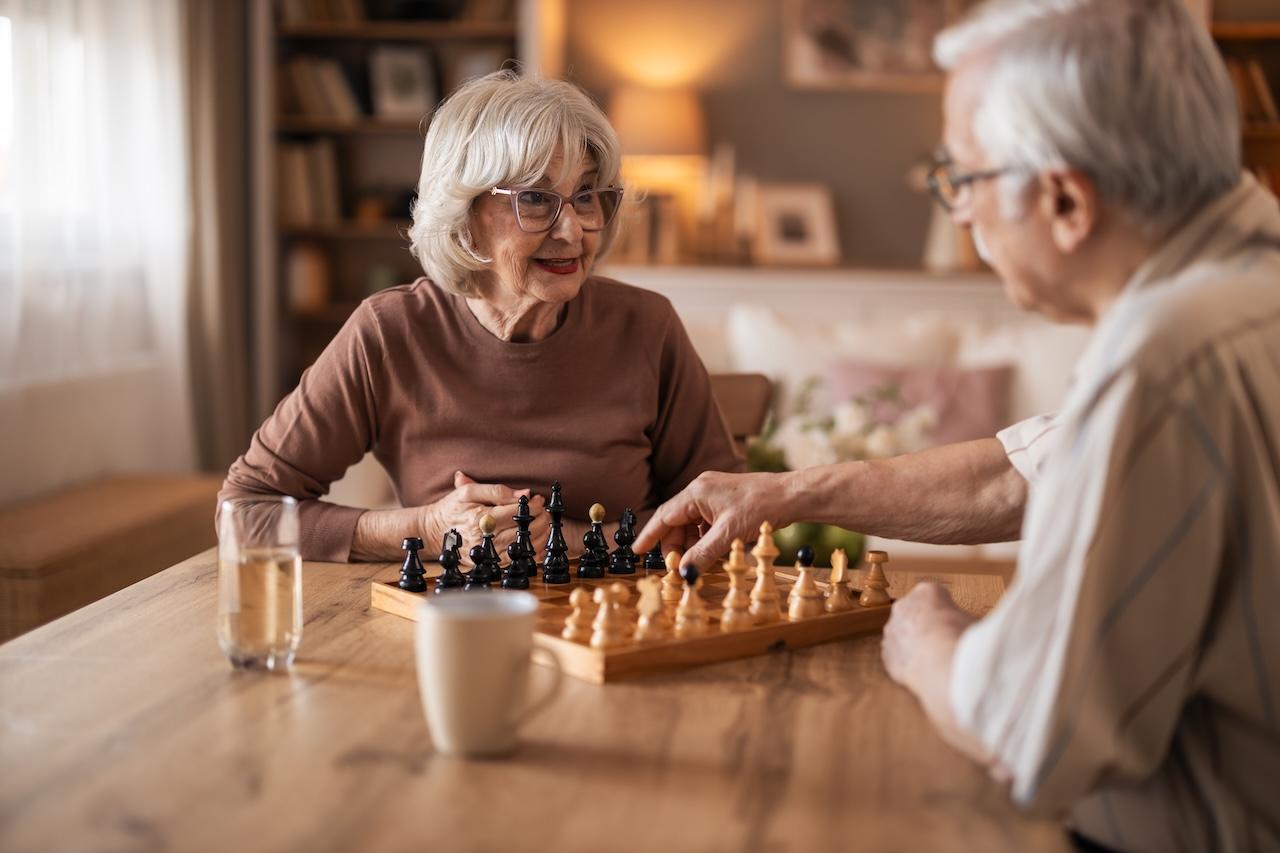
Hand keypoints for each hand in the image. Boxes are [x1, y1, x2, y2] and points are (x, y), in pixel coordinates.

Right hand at [423, 471, 547, 560]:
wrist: (434, 531)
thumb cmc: (452, 508)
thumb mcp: (467, 491)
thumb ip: (496, 490)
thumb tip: (523, 493)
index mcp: (478, 518)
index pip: (513, 513)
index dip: (531, 506)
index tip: (538, 500)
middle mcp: (482, 539)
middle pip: (519, 531)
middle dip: (538, 521)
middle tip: (545, 513)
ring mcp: (485, 554)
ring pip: (519, 548)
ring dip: (538, 537)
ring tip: (544, 525)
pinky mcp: (486, 564)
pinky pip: (513, 561)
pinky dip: (529, 553)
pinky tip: (536, 542)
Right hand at [632, 470, 793, 568]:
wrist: (790, 495)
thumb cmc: (761, 506)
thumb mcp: (728, 534)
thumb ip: (703, 553)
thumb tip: (684, 571)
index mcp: (696, 493)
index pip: (664, 516)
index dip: (650, 536)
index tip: (637, 551)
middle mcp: (701, 490)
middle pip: (677, 522)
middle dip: (676, 546)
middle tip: (678, 567)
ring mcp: (714, 495)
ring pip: (692, 524)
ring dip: (692, 544)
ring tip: (698, 562)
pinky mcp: (725, 502)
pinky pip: (706, 523)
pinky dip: (705, 539)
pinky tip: (712, 551)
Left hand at [881, 583, 973, 690]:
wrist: (943, 663)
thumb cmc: (962, 639)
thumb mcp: (974, 621)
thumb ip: (963, 620)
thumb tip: (967, 630)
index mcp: (927, 591)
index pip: (934, 597)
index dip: (946, 612)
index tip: (952, 624)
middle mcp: (903, 606)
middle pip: (914, 613)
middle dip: (925, 626)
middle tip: (941, 642)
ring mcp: (892, 630)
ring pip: (902, 635)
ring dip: (913, 644)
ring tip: (933, 660)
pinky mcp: (886, 653)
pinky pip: (896, 656)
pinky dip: (906, 663)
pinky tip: (922, 671)